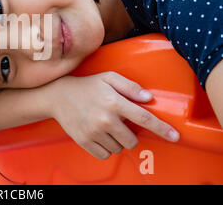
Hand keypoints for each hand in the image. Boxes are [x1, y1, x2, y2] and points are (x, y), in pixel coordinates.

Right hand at [48, 71, 179, 159]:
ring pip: (118, 148)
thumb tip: (148, 98)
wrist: (58, 96)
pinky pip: (105, 154)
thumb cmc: (87, 86)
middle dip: (130, 135)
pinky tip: (98, 134)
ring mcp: (94, 132)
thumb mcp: (108, 78)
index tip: (175, 137)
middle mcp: (105, 119)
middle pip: (132, 140)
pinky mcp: (84, 141)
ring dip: (117, 140)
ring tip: (105, 126)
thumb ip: (130, 86)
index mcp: (114, 102)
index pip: (144, 118)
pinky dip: (105, 147)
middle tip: (119, 124)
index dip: (161, 128)